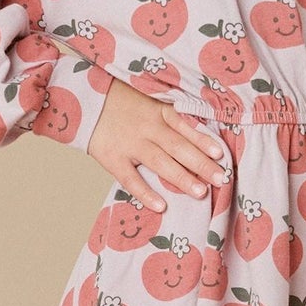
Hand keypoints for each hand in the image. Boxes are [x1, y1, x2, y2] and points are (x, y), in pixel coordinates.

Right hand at [84, 76, 232, 210]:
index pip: (185, 127)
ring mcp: (130, 144)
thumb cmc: (124, 101)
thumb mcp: (150, 99)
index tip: (221, 154)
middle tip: (220, 179)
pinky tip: (161, 206)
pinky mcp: (113, 158)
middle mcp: (147, 128)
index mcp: (159, 111)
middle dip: (201, 164)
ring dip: (181, 178)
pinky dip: (145, 193)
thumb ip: (172, 115)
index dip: (203, 140)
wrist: (85, 100)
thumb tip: (203, 133)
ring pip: (160, 163)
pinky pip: (131, 179)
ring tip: (200, 193)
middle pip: (178, 147)